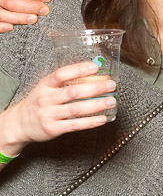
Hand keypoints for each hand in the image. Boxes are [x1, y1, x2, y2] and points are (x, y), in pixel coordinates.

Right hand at [0, 61, 116, 156]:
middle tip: (111, 85)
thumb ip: (63, 82)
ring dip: (96, 105)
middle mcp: (46, 99)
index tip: (95, 67)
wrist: (19, 124)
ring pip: (76, 109)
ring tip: (111, 101)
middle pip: (73, 92)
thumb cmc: (37, 103)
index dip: (79, 69)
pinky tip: (102, 119)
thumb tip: (92, 74)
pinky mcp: (53, 129)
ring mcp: (49, 115)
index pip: (61, 74)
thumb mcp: (45, 88)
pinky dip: (90, 122)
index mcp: (44, 85)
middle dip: (95, 87)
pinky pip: (75, 125)